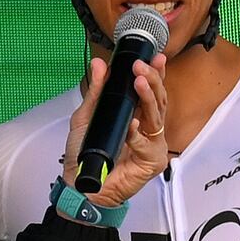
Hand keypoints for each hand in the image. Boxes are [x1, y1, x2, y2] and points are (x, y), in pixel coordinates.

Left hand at [68, 51, 174, 207]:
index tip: (155, 58)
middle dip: (152, 80)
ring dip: (148, 97)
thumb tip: (100, 64)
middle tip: (141, 67)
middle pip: (158, 99)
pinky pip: (147, 143)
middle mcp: (147, 127)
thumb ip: (96, 91)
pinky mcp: (152, 160)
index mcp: (136, 114)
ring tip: (139, 82)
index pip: (150, 91)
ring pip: (157, 116)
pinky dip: (137, 134)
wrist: (81, 182)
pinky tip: (132, 125)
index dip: (155, 74)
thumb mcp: (87, 116)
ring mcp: (152, 143)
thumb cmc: (85, 153)